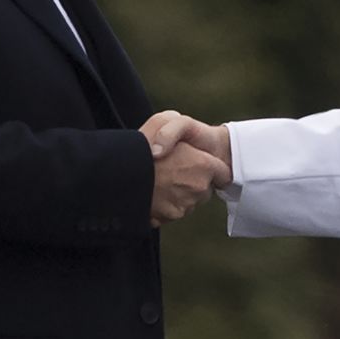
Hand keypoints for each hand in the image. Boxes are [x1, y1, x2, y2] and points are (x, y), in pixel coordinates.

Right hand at [140, 112, 229, 226]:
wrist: (117, 176)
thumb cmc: (141, 146)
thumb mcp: (163, 120)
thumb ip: (183, 130)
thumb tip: (190, 146)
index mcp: (203, 165)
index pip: (222, 172)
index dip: (210, 167)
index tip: (199, 165)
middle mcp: (198, 187)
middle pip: (205, 188)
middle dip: (194, 181)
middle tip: (173, 170)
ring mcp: (185, 205)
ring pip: (190, 201)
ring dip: (180, 193)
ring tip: (160, 180)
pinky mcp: (170, 217)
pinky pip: (174, 211)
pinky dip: (166, 204)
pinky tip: (154, 192)